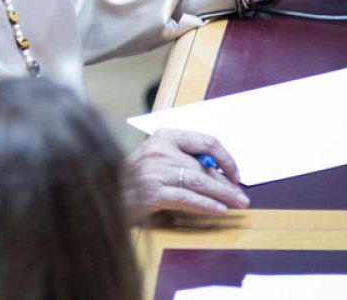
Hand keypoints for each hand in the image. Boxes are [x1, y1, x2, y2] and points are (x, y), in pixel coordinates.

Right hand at [126, 128, 249, 216]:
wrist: (105, 191)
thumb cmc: (134, 178)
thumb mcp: (157, 160)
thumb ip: (183, 161)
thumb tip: (219, 174)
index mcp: (164, 136)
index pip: (205, 141)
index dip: (226, 158)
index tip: (235, 174)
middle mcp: (160, 150)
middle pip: (203, 165)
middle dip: (225, 183)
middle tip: (241, 196)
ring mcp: (155, 171)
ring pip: (199, 180)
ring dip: (222, 194)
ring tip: (237, 203)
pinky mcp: (152, 192)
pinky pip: (187, 197)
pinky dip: (206, 204)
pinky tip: (219, 210)